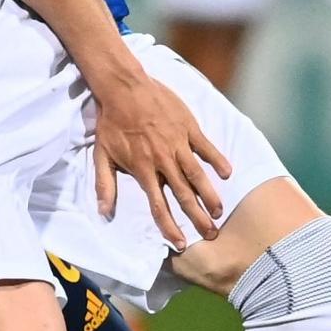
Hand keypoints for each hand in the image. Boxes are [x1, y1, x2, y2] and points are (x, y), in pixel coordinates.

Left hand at [92, 74, 231, 251]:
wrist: (123, 87)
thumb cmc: (111, 122)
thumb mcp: (102, 155)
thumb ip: (105, 185)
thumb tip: (104, 212)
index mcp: (143, 170)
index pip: (159, 206)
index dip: (170, 227)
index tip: (181, 243)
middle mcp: (163, 161)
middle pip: (184, 195)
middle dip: (198, 217)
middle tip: (211, 234)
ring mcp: (178, 144)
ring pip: (198, 175)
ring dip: (210, 195)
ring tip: (219, 212)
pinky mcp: (188, 128)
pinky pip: (207, 147)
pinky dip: (218, 160)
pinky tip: (228, 174)